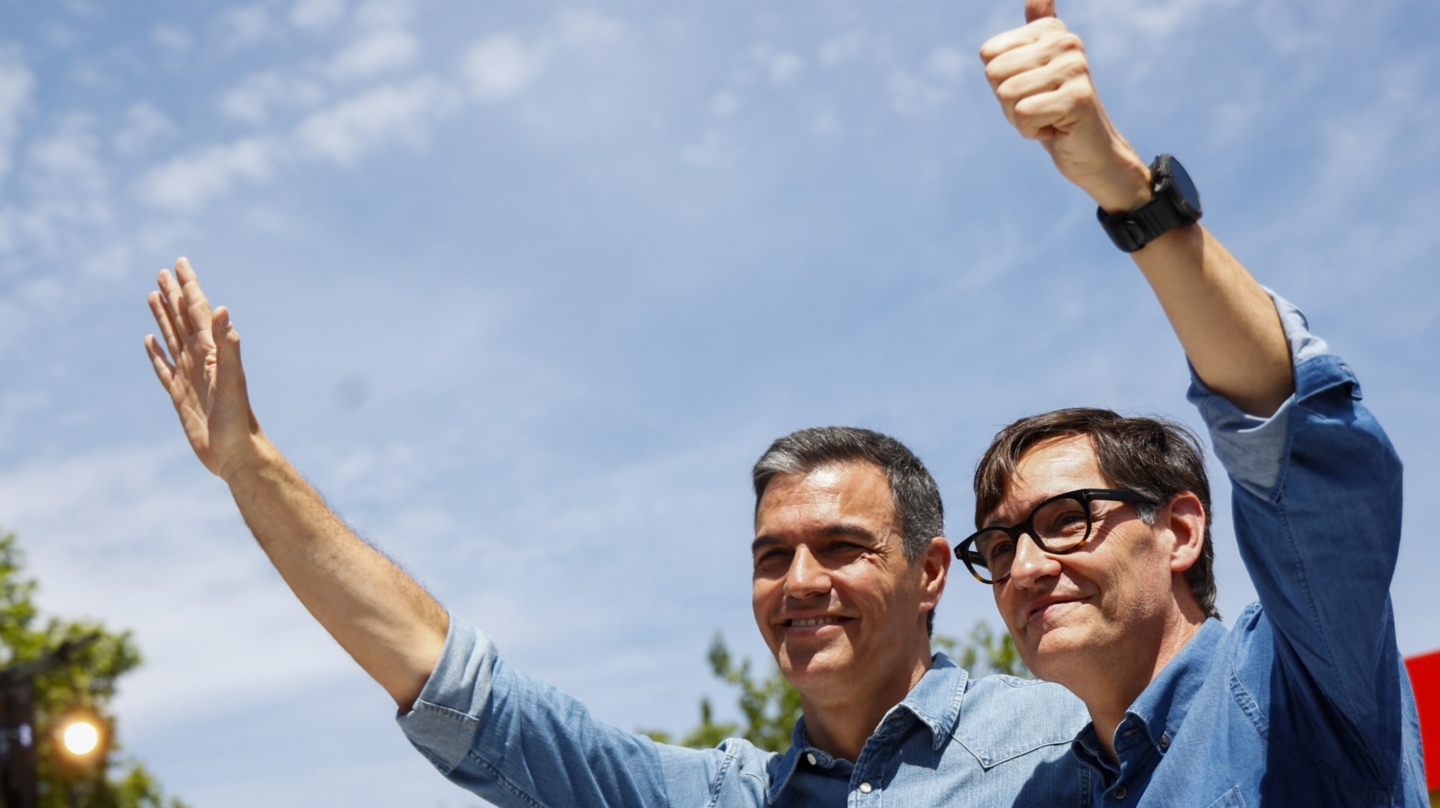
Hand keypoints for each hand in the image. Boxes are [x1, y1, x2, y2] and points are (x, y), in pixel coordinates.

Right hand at [145, 257, 262, 479]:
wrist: (236, 455)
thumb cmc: (237, 420)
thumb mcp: (231, 380)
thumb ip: (227, 346)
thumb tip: (223, 309)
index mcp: (214, 352)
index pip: (198, 311)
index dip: (189, 286)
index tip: (179, 263)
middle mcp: (201, 360)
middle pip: (183, 319)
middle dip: (174, 295)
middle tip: (163, 270)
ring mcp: (190, 377)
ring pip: (172, 338)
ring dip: (162, 317)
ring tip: (152, 294)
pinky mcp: (180, 396)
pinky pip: (163, 368)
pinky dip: (155, 353)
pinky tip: (149, 341)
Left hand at [980, 0, 1151, 212]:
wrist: (1092, 153)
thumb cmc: (1055, 113)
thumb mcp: (1035, 70)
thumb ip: (1035, 31)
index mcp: (1051, 30)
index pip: (989, 54)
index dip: (1001, 83)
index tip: (1030, 91)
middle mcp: (1066, 41)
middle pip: (995, 74)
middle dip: (1008, 103)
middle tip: (1039, 108)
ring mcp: (1074, 68)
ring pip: (1007, 95)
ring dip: (1020, 119)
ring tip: (1048, 118)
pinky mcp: (1077, 97)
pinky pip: (1024, 114)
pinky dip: (1032, 131)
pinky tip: (1057, 129)